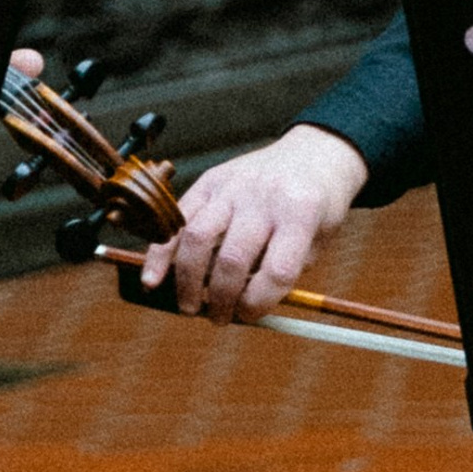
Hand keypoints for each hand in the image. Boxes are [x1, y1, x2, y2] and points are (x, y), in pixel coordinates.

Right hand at [136, 123, 369, 324]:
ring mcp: (233, 186)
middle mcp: (264, 197)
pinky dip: (161, 253)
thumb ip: (285, 272)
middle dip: (221, 300)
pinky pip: (178, 220)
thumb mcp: (319, 238)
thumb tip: (239, 309)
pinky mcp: (210, 180)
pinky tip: (153, 280)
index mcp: (302, 212)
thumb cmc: (318, 205)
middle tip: (219, 319)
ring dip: (188, 282)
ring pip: (197, 239)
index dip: (259, 303)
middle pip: (232, 259)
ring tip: (190, 307)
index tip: (249, 316)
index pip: (277, 271)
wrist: (314, 152)